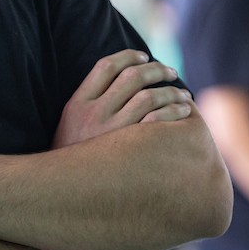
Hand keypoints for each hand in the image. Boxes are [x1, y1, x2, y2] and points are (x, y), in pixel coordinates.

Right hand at [52, 49, 191, 148]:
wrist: (65, 193)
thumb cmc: (74, 157)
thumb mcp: (70, 124)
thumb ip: (90, 101)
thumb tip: (118, 79)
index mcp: (78, 103)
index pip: (106, 66)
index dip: (129, 56)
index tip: (144, 56)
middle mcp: (94, 113)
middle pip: (132, 77)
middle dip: (156, 69)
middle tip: (170, 71)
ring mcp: (112, 132)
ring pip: (148, 97)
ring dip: (170, 91)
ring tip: (182, 94)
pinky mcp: (129, 151)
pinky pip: (158, 122)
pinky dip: (174, 112)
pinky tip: (183, 112)